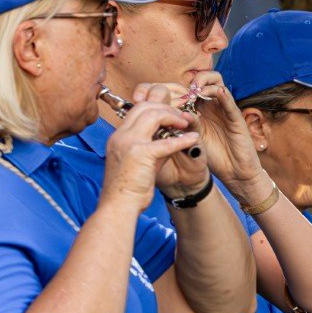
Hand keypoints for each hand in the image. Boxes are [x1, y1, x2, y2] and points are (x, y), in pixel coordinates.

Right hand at [103, 86, 204, 207]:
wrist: (118, 206)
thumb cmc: (128, 189)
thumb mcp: (139, 162)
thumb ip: (152, 147)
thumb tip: (171, 136)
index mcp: (118, 137)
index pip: (137, 110)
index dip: (157, 107)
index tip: (172, 115)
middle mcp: (121, 136)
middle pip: (145, 106)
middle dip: (166, 107)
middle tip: (182, 117)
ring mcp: (128, 142)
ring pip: (153, 114)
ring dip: (173, 117)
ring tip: (186, 124)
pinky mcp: (139, 154)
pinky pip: (166, 141)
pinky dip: (183, 139)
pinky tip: (193, 139)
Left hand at [182, 71, 272, 201]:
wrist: (233, 171)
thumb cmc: (213, 156)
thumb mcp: (192, 139)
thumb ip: (184, 125)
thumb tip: (170, 112)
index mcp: (200, 108)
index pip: (189, 87)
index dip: (177, 87)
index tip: (168, 96)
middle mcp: (212, 105)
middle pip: (204, 78)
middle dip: (192, 81)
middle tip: (183, 93)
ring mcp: (225, 109)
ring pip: (217, 83)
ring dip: (205, 83)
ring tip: (195, 92)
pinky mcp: (236, 118)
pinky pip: (229, 102)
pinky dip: (223, 95)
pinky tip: (217, 93)